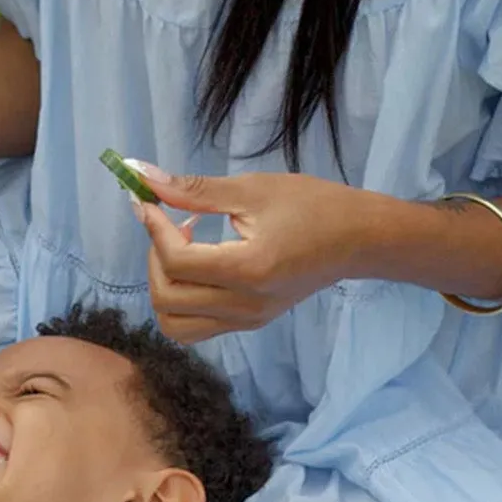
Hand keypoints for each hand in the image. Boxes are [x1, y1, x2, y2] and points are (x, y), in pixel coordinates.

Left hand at [128, 163, 390, 343]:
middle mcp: (246, 305)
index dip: (153, 229)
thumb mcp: (251, 189)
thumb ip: (193, 189)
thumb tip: (142, 176)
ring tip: (183, 249)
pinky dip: (182, 298)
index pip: (177, 262)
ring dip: (164, 286)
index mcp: (249, 269)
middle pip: (167, 300)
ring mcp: (248, 321)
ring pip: (175, 325)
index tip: (147, 200)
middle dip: (154, 258)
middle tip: (169, 223)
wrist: (358, 239)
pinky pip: (196, 325)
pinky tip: (199, 263)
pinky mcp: (251, 323)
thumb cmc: (312, 205)